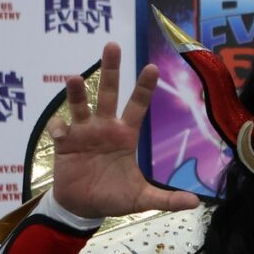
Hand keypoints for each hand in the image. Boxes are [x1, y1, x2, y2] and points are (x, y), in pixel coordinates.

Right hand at [47, 42, 199, 218]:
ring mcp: (83, 133)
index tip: (153, 67)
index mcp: (125, 135)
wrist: (83, 207)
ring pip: (81, 105)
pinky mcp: (64, 144)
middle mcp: (105, 128)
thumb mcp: (141, 199)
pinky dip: (59, 127)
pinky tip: (61, 134)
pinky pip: (60, 129)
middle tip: (112, 45)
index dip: (144, 87)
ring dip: (76, 92)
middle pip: (108, 93)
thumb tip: (195, 203)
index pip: (138, 105)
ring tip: (72, 78)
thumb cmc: (114, 197)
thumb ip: (165, 199)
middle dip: (110, 70)